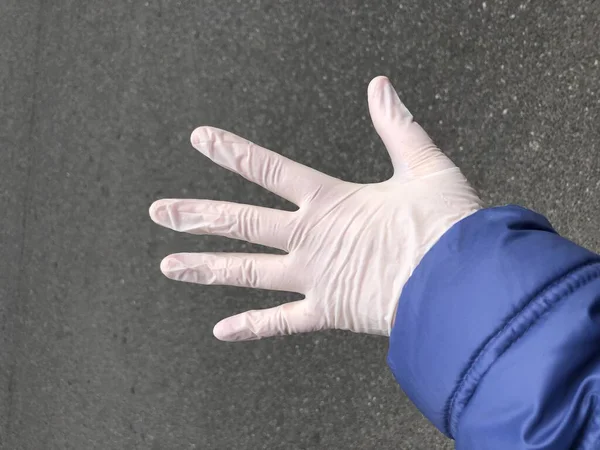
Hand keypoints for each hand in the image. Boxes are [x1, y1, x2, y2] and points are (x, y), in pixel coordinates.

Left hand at [149, 76, 480, 340]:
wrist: (461, 283)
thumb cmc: (448, 225)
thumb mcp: (425, 165)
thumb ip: (397, 126)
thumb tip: (380, 86)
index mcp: (330, 200)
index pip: (269, 169)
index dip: (232, 151)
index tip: (200, 139)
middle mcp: (310, 238)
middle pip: (242, 223)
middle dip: (197, 215)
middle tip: (158, 211)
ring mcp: (313, 277)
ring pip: (248, 271)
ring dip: (206, 268)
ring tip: (167, 265)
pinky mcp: (328, 311)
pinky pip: (281, 323)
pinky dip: (252, 328)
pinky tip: (220, 331)